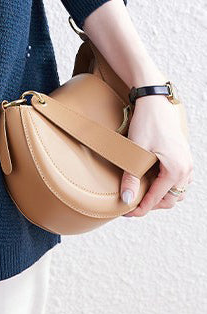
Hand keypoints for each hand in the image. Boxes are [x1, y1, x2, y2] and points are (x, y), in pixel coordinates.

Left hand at [120, 96, 192, 216]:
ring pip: (176, 192)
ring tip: (141, 193)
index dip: (141, 208)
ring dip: (160, 196)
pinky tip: (151, 180)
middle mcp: (186, 170)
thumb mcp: (136, 151)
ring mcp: (187, 164)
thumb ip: (131, 177)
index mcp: (176, 171)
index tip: (127, 212)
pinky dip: (166, 186)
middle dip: (151, 204)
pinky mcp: (183, 157)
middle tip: (131, 203)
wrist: (155, 101)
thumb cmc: (146, 123)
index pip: (157, 199)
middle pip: (169, 200)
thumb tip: (126, 199)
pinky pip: (179, 180)